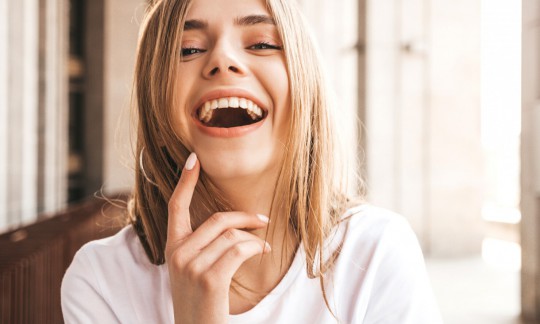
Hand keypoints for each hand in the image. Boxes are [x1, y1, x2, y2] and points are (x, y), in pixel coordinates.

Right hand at [165, 153, 270, 323]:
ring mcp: (191, 266)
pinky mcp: (209, 279)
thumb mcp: (192, 271)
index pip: (175, 207)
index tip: (194, 159)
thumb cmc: (200, 301)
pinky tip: (263, 252)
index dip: (185, 181)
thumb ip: (202, 246)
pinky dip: (256, 248)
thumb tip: (234, 224)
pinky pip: (239, 249)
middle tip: (263, 221)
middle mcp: (177, 254)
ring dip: (253, 239)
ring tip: (262, 248)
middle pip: (217, 220)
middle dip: (245, 217)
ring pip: (232, 235)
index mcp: (172, 248)